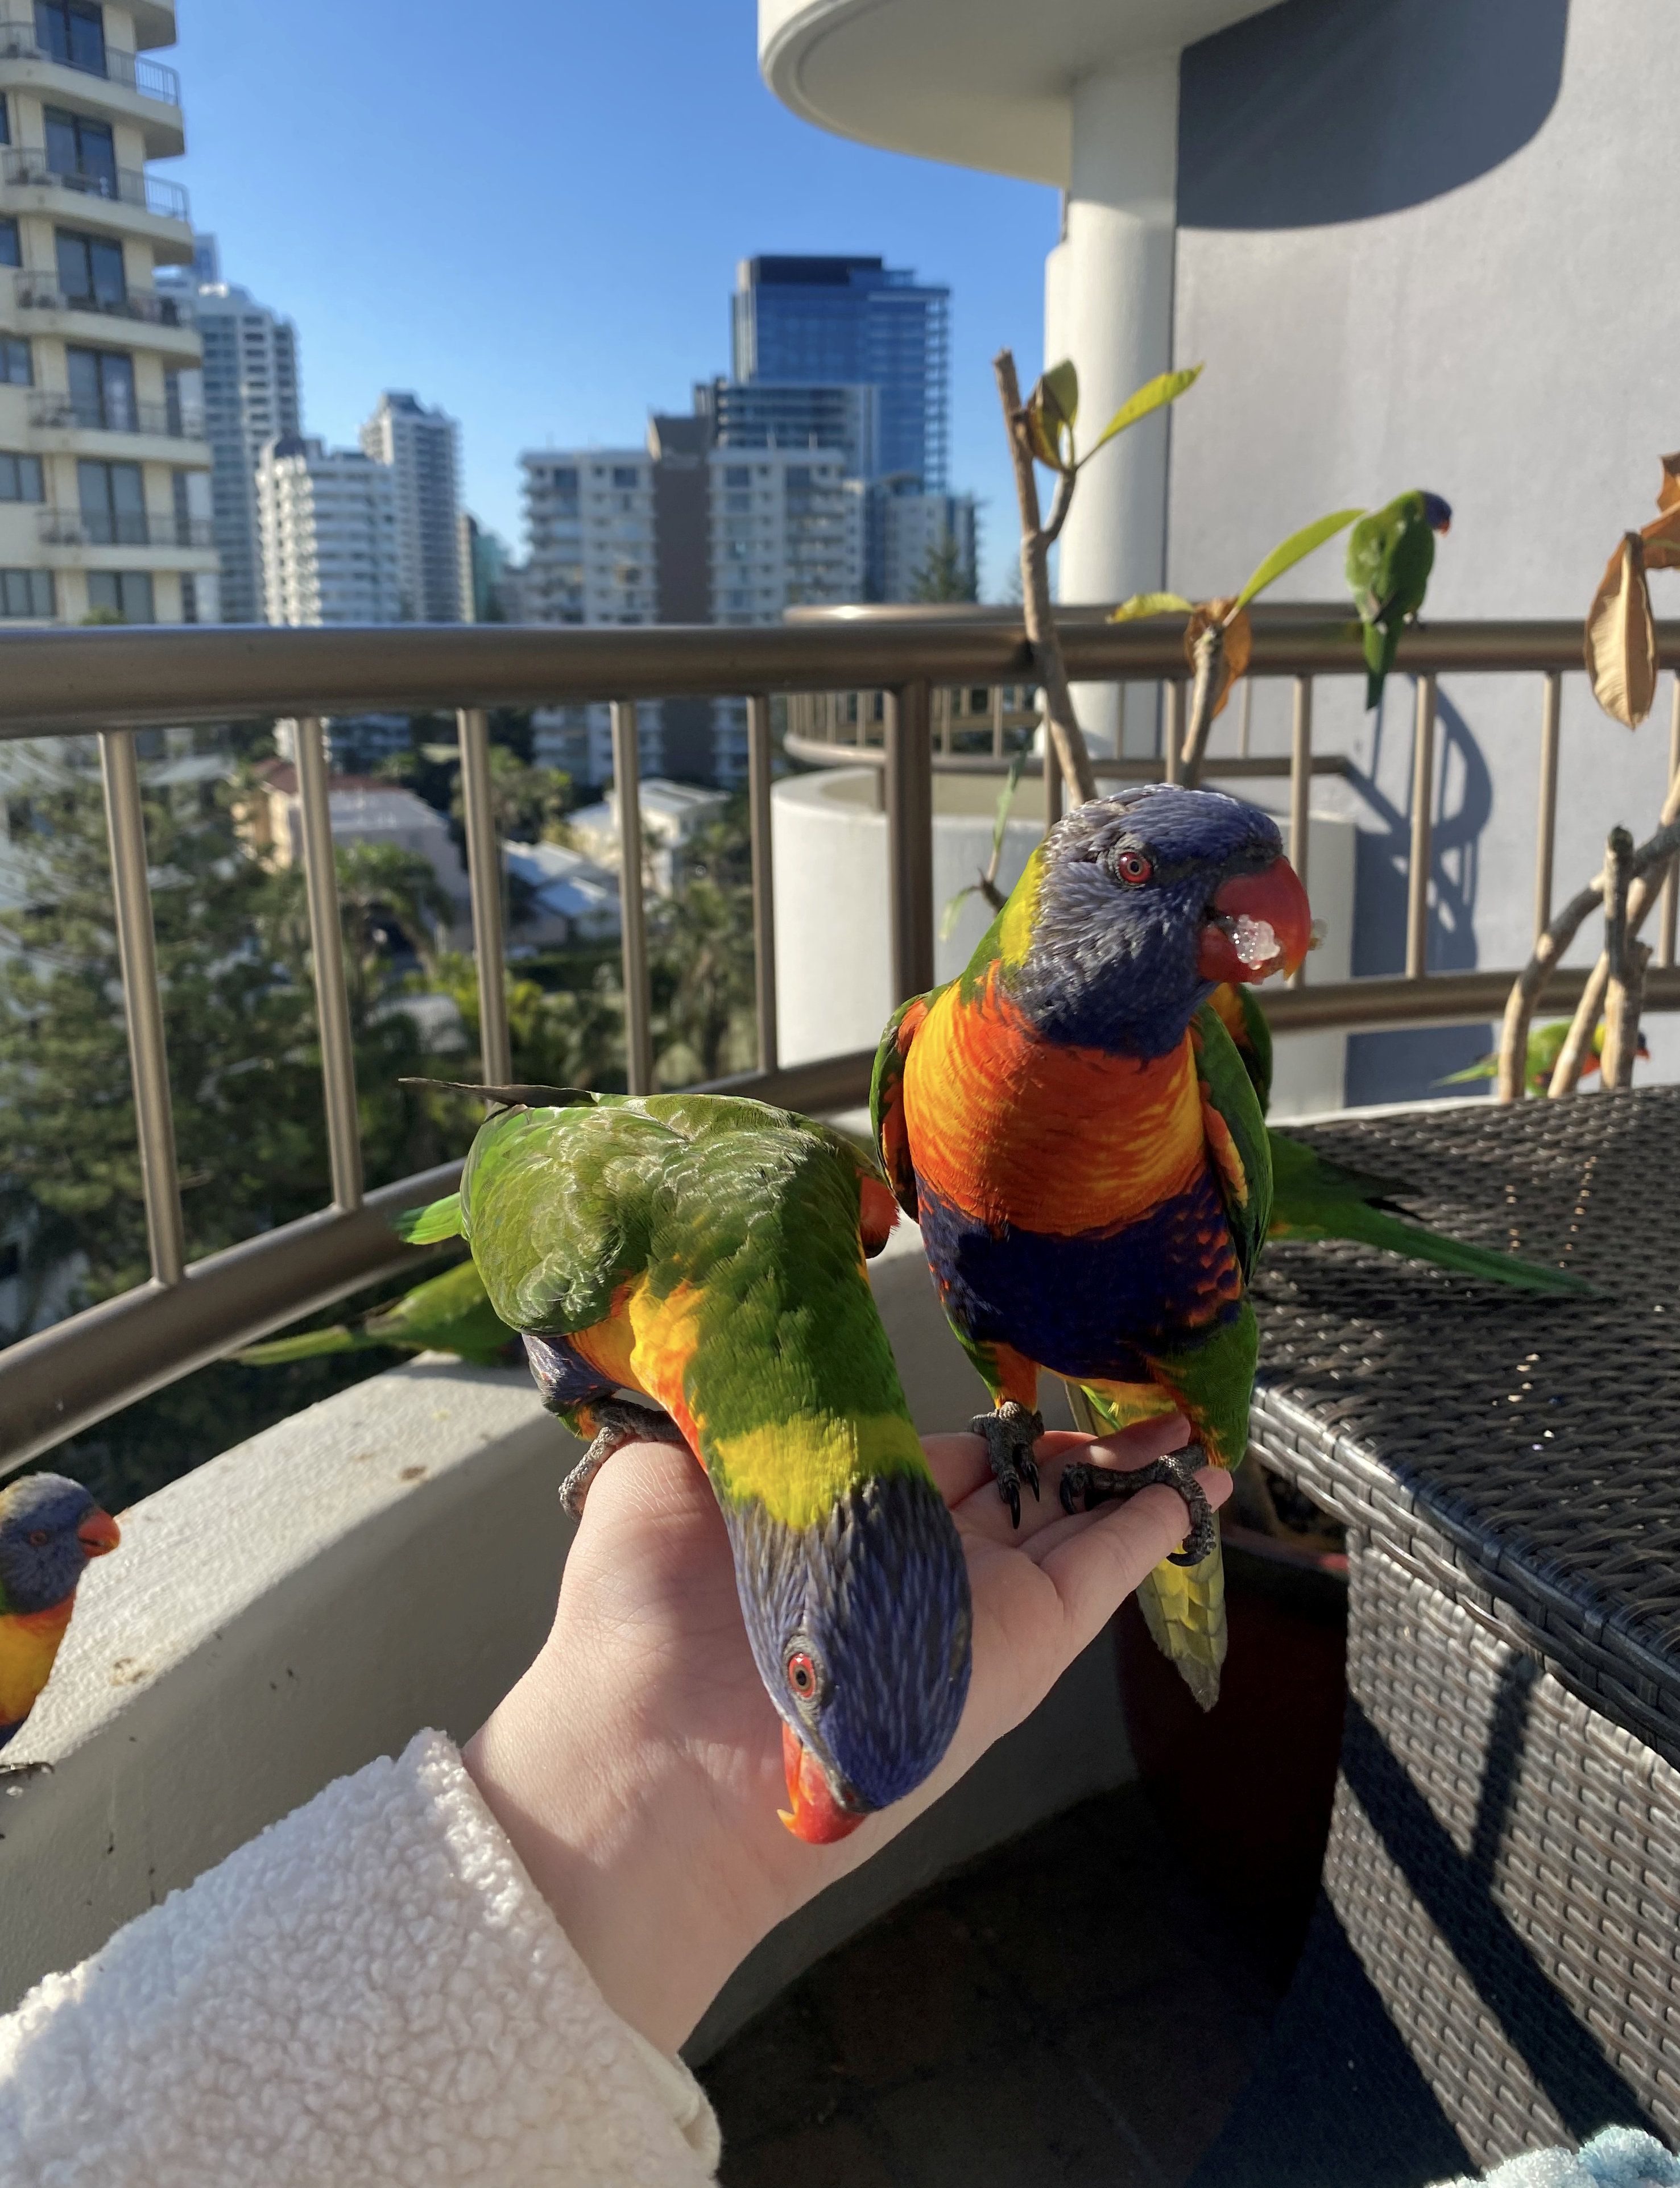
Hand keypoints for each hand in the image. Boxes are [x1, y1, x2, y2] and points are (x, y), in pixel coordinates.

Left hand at [463, 1415, 1228, 2053]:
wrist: (658, 1757)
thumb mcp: (662, 1475)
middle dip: (1078, 1449)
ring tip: (1191, 1429)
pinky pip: (1105, 1570)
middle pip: (1020, 1491)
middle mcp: (913, 1566)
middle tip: (1137, 1398)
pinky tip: (1198, 1480)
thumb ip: (723, 1420)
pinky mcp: (1024, 1646)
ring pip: (1076, 1524)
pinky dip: (1156, 1523)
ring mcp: (975, 1607)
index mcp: (837, 1524)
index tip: (1026, 1386)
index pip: (933, 1463)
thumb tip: (744, 1362)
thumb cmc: (643, 1613)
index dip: (985, 1429)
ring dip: (1135, 1473)